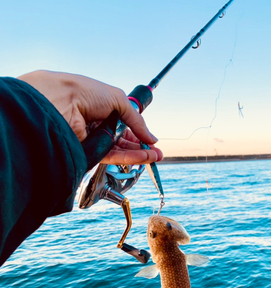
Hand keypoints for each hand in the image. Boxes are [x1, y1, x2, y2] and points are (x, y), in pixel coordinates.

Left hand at [18, 70, 162, 164]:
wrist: (60, 101)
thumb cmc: (83, 92)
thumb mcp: (118, 99)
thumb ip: (136, 120)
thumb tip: (151, 138)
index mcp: (101, 108)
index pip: (124, 124)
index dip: (138, 132)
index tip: (151, 139)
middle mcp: (96, 125)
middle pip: (123, 140)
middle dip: (142, 146)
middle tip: (157, 152)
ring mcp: (93, 140)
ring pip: (120, 150)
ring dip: (139, 154)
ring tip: (155, 156)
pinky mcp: (89, 152)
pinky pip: (113, 157)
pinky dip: (129, 157)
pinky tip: (143, 157)